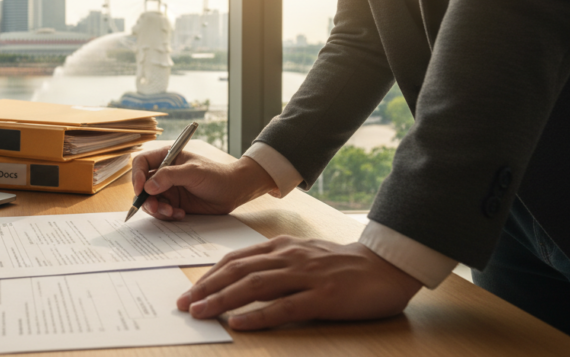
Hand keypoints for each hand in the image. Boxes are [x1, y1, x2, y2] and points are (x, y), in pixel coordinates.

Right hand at [131, 148, 275, 219]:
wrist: (233, 191)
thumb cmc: (216, 175)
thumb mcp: (193, 172)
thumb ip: (170, 176)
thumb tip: (148, 187)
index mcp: (166, 158)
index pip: (141, 163)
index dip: (137, 176)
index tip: (140, 189)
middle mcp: (163, 174)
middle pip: (142, 186)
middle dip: (146, 199)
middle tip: (155, 208)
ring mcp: (168, 190)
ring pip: (150, 201)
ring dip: (157, 209)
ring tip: (172, 212)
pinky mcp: (174, 204)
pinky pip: (162, 212)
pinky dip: (167, 215)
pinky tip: (181, 214)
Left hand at [177, 236, 422, 329]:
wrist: (386, 267)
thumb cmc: (344, 265)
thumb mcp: (304, 256)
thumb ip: (276, 263)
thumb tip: (244, 279)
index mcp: (282, 247)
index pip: (237, 259)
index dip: (210, 274)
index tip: (189, 289)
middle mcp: (289, 258)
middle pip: (238, 271)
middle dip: (206, 287)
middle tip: (183, 303)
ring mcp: (305, 277)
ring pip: (255, 286)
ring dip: (222, 299)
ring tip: (200, 312)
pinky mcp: (323, 297)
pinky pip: (284, 307)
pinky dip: (258, 316)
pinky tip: (239, 323)